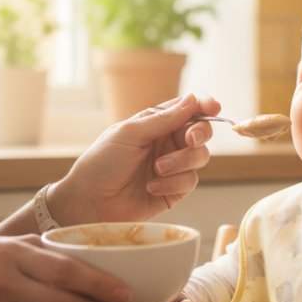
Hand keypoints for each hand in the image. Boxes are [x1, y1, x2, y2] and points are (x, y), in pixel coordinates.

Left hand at [48, 94, 220, 225]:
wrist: (89, 202)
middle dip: (199, 133)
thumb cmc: (101, 162)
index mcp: (156, 124)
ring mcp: (173, 167)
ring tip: (157, 169)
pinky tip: (151, 187)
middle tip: (189, 139)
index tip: (213, 107)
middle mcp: (167, 143)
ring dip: (181, 161)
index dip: (204, 106)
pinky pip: (190, 181)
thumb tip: (193, 99)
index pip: (187, 109)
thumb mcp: (130, 134)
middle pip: (201, 131)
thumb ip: (164, 119)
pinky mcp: (174, 190)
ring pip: (200, 156)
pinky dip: (173, 183)